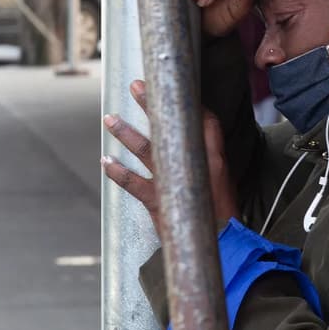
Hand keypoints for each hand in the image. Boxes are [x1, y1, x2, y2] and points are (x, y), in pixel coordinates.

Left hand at [101, 79, 238, 236]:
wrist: (222, 243)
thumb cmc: (222, 213)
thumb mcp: (223, 179)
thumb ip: (208, 160)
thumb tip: (191, 142)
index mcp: (215, 157)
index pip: (204, 121)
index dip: (188, 102)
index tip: (171, 86)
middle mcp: (195, 164)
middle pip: (169, 125)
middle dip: (150, 104)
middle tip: (136, 86)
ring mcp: (173, 181)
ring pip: (146, 148)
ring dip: (126, 133)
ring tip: (109, 119)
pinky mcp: (158, 199)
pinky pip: (133, 182)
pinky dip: (117, 172)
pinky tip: (105, 161)